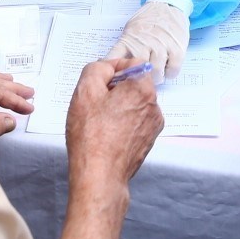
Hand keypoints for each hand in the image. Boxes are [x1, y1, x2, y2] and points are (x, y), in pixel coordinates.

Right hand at [66, 57, 163, 189]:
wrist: (100, 175)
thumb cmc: (92, 136)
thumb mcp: (85, 91)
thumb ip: (97, 68)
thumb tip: (106, 68)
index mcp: (143, 89)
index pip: (132, 63)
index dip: (112, 68)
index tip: (98, 82)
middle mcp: (154, 106)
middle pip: (133, 84)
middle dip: (114, 90)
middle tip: (95, 104)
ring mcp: (153, 126)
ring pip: (134, 104)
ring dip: (118, 107)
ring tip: (99, 122)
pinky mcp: (147, 141)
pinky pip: (135, 122)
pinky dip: (122, 123)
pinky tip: (106, 134)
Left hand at [109, 0, 190, 77]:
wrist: (167, 5)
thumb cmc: (148, 20)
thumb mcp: (130, 31)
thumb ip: (123, 48)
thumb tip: (112, 66)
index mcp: (129, 39)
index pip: (115, 59)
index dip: (114, 72)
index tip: (115, 80)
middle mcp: (144, 42)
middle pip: (139, 70)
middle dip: (140, 78)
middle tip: (143, 78)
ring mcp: (161, 45)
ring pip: (157, 72)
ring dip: (157, 77)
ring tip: (157, 74)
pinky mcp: (177, 48)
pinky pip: (172, 69)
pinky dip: (170, 73)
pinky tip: (167, 68)